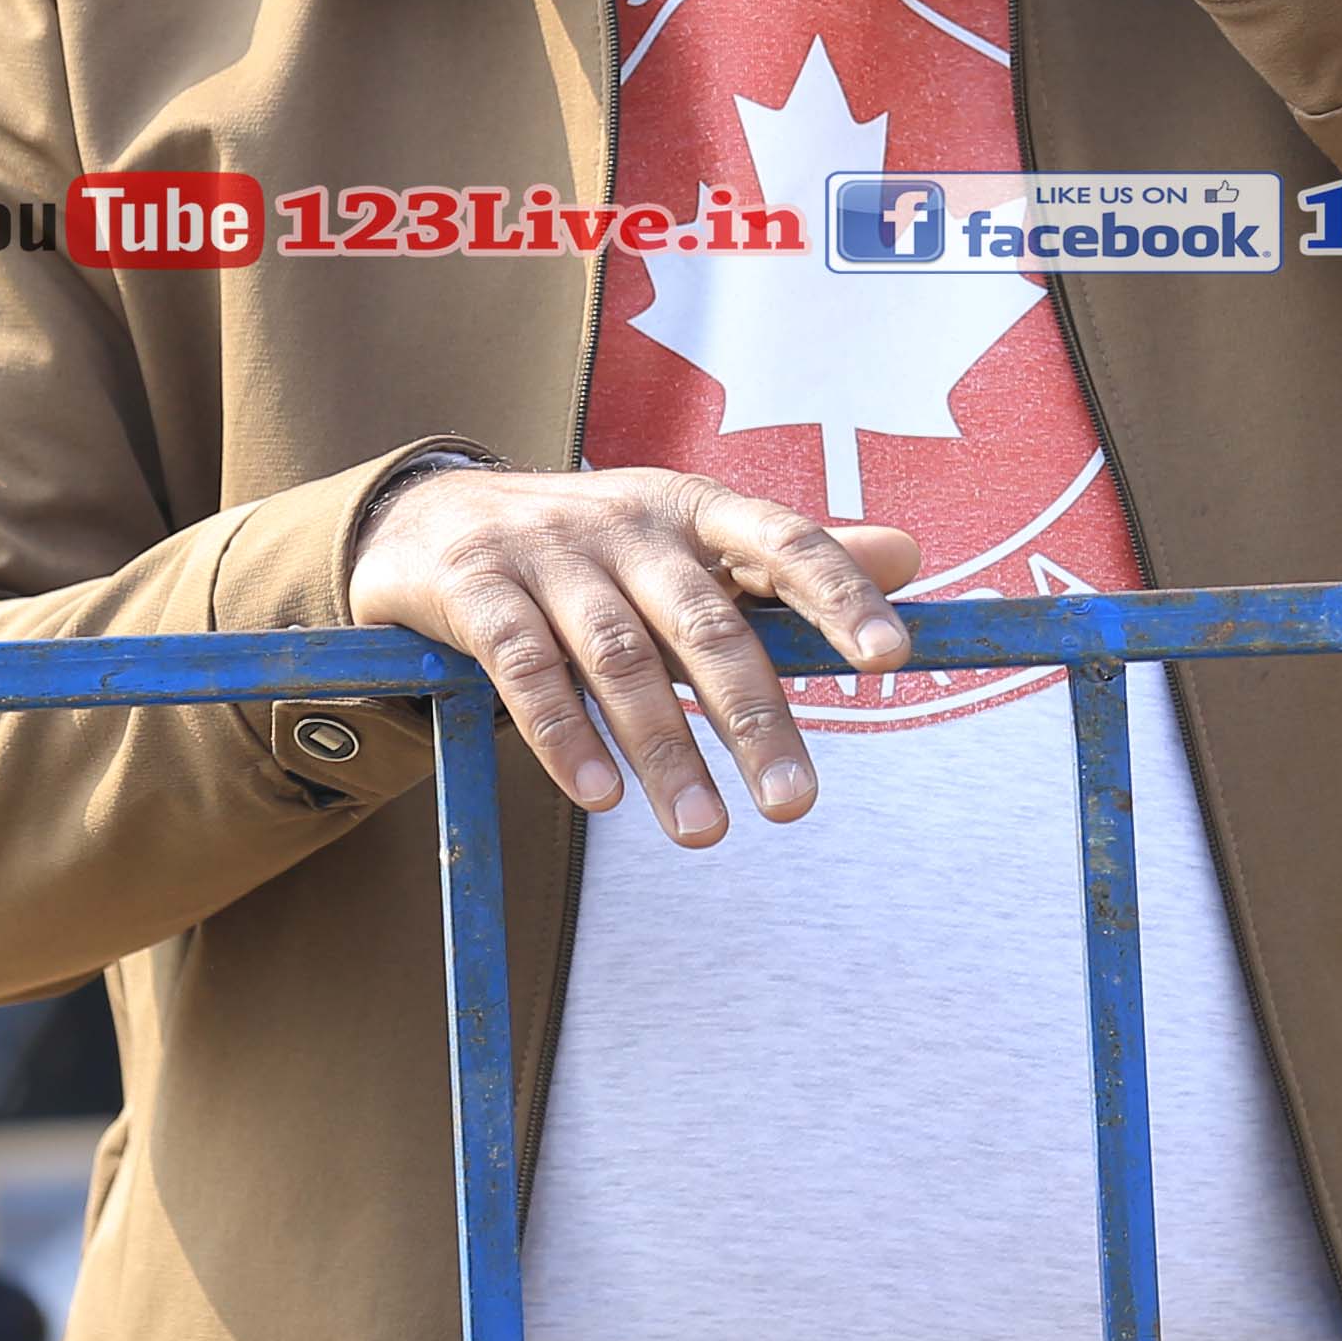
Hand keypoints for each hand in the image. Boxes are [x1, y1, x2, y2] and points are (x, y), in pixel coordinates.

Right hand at [345, 464, 925, 842]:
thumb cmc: (597, 548)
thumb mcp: (691, 544)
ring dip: (665, 750)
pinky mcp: (476, 589)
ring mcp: (548, 552)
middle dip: (754, 718)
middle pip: (704, 624)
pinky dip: (563, 735)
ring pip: (619, 658)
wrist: (433, 517)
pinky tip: (602, 796)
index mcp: (695, 508)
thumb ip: (789, 564)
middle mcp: (628, 521)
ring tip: (706, 832)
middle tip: (795, 805)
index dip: (839, 595)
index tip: (891, 659)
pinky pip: (525, 668)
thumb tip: (908, 555)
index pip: (784, 543)